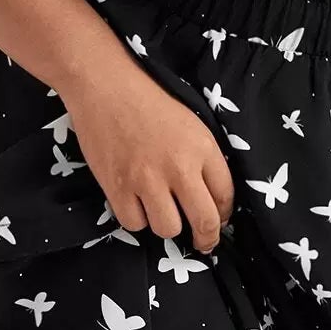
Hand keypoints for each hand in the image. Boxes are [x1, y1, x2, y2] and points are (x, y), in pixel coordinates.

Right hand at [64, 65, 235, 254]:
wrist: (105, 87)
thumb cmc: (149, 100)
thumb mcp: (191, 123)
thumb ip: (204, 158)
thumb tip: (211, 197)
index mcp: (202, 147)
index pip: (225, 195)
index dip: (224, 214)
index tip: (219, 220)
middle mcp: (179, 168)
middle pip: (204, 221)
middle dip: (206, 238)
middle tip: (202, 242)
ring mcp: (147, 180)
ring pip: (168, 229)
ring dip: (167, 225)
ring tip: (161, 211)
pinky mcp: (117, 188)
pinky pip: (134, 224)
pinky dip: (136, 218)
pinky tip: (136, 203)